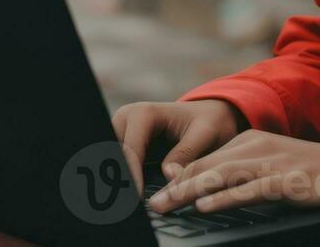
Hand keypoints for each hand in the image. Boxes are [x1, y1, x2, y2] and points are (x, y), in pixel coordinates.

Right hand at [111, 99, 247, 193]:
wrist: (208, 115)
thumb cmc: (208, 121)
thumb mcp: (205, 133)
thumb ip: (186, 153)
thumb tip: (167, 175)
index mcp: (143, 114)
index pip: (130, 151)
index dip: (132, 178)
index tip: (137, 201)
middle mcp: (126, 120)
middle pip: (114, 157)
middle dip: (118, 181)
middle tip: (128, 207)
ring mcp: (122, 133)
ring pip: (110, 163)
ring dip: (117, 184)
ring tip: (126, 206)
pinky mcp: (124, 148)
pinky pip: (117, 168)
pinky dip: (122, 183)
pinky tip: (130, 200)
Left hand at [147, 131, 319, 213]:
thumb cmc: (306, 172)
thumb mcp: (268, 166)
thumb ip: (239, 173)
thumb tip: (204, 191)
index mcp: (249, 141)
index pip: (204, 158)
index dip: (177, 176)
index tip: (155, 192)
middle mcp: (254, 146)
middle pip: (205, 166)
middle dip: (174, 185)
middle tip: (150, 203)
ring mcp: (269, 162)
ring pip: (220, 175)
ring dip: (188, 191)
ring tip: (165, 204)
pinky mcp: (283, 180)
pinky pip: (247, 189)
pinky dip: (223, 197)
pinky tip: (204, 205)